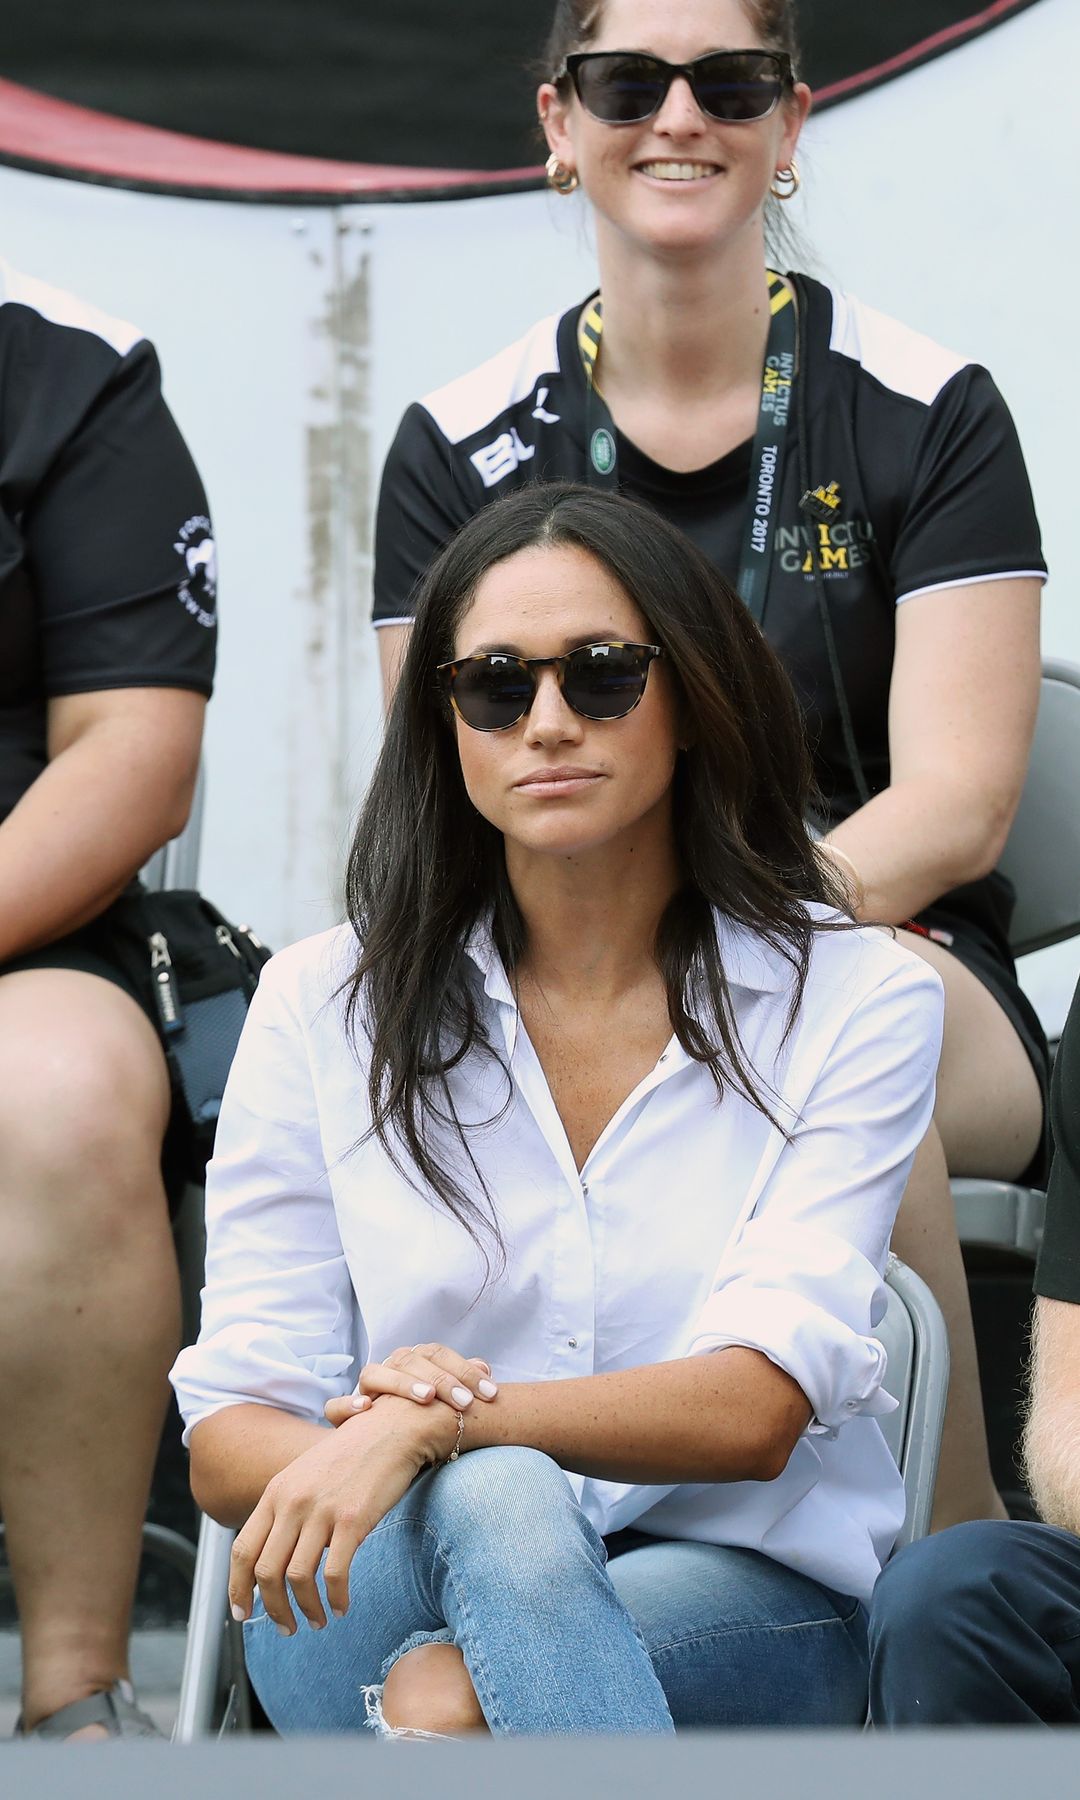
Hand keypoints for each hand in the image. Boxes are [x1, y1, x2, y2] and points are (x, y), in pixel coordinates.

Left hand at [228, 1397, 458, 1632]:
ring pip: (297, 1577)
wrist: (392, 1430)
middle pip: (265, 1571)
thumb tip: (275, 1554)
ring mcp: (321, 1510)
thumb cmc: (353, 1455)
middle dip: (272, 1609)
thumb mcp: (306, 1475)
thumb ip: (286, 1508)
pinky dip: (336, 1598)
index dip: (237, 1588)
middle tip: (286, 1629)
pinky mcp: (352, 1519)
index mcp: (275, 1492)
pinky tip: (343, 1606)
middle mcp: (292, 1501)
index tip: (242, 1613)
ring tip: (318, 1622)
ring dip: (305, 1610)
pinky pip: (334, 1574)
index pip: (241, 1549)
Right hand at [324, 1341, 497, 1427]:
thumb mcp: (445, 1405)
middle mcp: (387, 1372)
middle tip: (466, 1402)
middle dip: (441, 1379)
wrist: (381, 1453)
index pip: (436, 1354)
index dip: (464, 1370)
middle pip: (410, 1361)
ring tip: (427, 1398)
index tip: (490, 1393)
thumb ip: (461, 1381)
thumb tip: (484, 1367)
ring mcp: (364, 1392)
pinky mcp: (342, 1417)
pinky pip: (335, 1407)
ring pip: (374, 1374)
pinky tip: (366, 1409)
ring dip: (401, 1383)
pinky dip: (348, 1405)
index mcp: (411, 1364)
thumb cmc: (422, 1425)